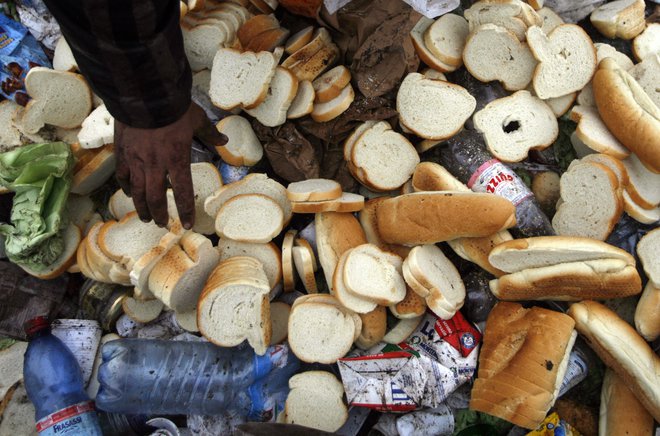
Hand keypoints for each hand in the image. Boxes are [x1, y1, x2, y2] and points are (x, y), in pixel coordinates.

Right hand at [114, 102, 224, 228]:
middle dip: (159, 215)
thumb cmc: (174, 107)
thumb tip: (225, 140)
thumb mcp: (197, 119)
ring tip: (146, 218)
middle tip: (163, 224)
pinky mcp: (122, 153)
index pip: (182, 193)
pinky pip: (122, 176)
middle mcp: (155, 165)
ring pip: (137, 192)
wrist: (144, 93)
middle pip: (155, 199)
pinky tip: (128, 193)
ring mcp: (136, 160)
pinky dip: (126, 187)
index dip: (185, 211)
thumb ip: (210, 134)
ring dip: (142, 208)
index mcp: (177, 160)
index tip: (187, 224)